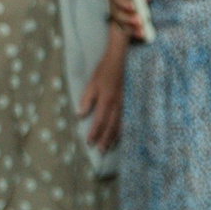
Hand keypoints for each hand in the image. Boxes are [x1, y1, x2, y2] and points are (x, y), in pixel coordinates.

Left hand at [78, 34, 126, 151]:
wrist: (122, 59)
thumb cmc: (105, 70)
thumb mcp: (92, 83)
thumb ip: (86, 99)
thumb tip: (80, 115)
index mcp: (107, 100)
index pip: (100, 121)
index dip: (94, 133)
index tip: (89, 142)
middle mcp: (118, 104)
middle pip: (111, 126)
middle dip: (105, 139)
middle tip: (100, 150)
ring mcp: (126, 103)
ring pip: (121, 124)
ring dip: (114, 136)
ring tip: (109, 146)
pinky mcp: (130, 100)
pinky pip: (127, 118)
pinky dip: (123, 128)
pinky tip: (121, 134)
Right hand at [106, 0, 146, 40]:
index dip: (124, 3)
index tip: (133, 7)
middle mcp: (114, 6)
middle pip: (118, 14)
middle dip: (129, 18)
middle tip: (140, 21)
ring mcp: (117, 16)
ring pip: (122, 23)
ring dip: (132, 28)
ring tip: (142, 31)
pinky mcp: (123, 23)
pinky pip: (126, 29)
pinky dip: (134, 32)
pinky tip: (141, 34)